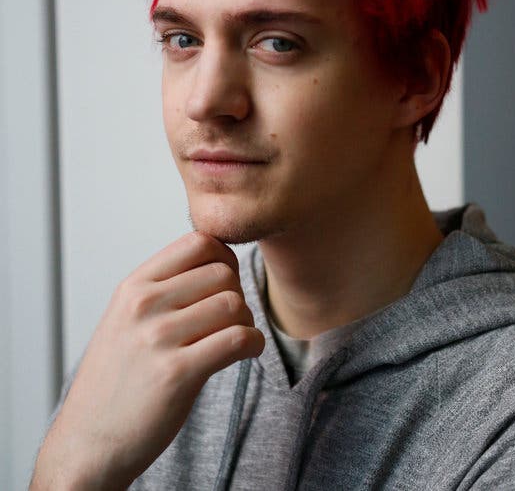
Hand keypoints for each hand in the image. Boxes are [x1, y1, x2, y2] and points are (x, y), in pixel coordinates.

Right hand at [30, 231, 264, 489]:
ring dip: (246, 321)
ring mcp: (159, 338)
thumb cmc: (115, 381)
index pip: (199, 242)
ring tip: (235, 338)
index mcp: (134, 287)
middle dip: (238, 293)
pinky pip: (237, 339)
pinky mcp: (177, 374)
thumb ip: (164, 287)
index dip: (225, 257)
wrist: (88, 443)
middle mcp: (144, 305)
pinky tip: (246, 352)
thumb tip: (217, 259)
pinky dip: (253, 343)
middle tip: (231, 318)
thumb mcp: (125, 318)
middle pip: (223, 273)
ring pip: (234, 304)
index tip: (227, 281)